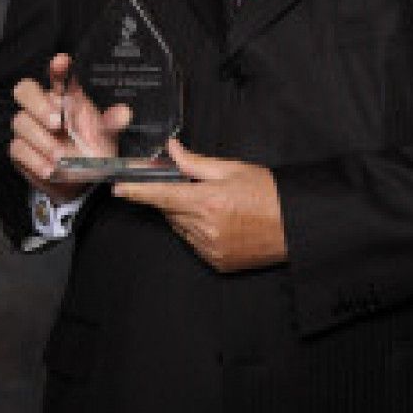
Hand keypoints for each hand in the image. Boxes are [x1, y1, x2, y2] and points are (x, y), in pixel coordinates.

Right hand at [10, 53, 129, 204]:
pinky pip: (18, 148)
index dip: (57, 67)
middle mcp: (45, 108)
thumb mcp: (105, 135)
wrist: (78, 180)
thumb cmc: (90, 150)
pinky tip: (50, 168)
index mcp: (66, 97)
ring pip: (21, 121)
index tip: (61, 62)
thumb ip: (112, 122)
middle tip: (57, 122)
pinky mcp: (21, 149)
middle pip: (25, 90)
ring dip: (42, 139)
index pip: (57, 75)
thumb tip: (124, 113)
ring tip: (60, 155)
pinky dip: (34, 159)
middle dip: (39, 104)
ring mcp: (30, 127)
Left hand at [112, 139, 286, 272]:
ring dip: (186, 214)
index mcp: (207, 201)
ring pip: (180, 227)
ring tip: (214, 203)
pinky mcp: (216, 262)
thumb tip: (173, 150)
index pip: (161, 195)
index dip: (137, 191)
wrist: (294, 225)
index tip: (119, 188)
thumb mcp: (233, 169)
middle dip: (172, 196)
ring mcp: (209, 248)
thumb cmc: (268, 193)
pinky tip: (219, 220)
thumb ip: (196, 162)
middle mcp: (204, 228)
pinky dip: (197, 230)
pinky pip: (194, 243)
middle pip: (170, 210)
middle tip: (191, 185)